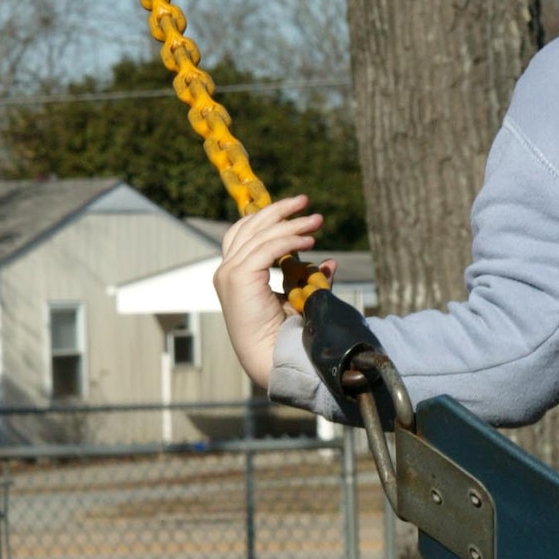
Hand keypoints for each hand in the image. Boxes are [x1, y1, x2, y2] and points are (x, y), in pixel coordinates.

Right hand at [213, 195, 334, 388]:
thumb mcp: (298, 296)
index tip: (298, 208)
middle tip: (306, 201)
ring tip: (317, 220)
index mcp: (234, 272)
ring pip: (261, 235)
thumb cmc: (284, 333)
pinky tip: (311, 241)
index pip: (245, 232)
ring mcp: (229, 273)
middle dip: (279, 211)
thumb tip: (331, 262)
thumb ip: (309, 277)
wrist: (272, 357)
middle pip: (250, 226)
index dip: (269, 217)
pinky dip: (290, 240)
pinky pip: (267, 249)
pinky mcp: (238, 278)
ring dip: (291, 224)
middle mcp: (226, 270)